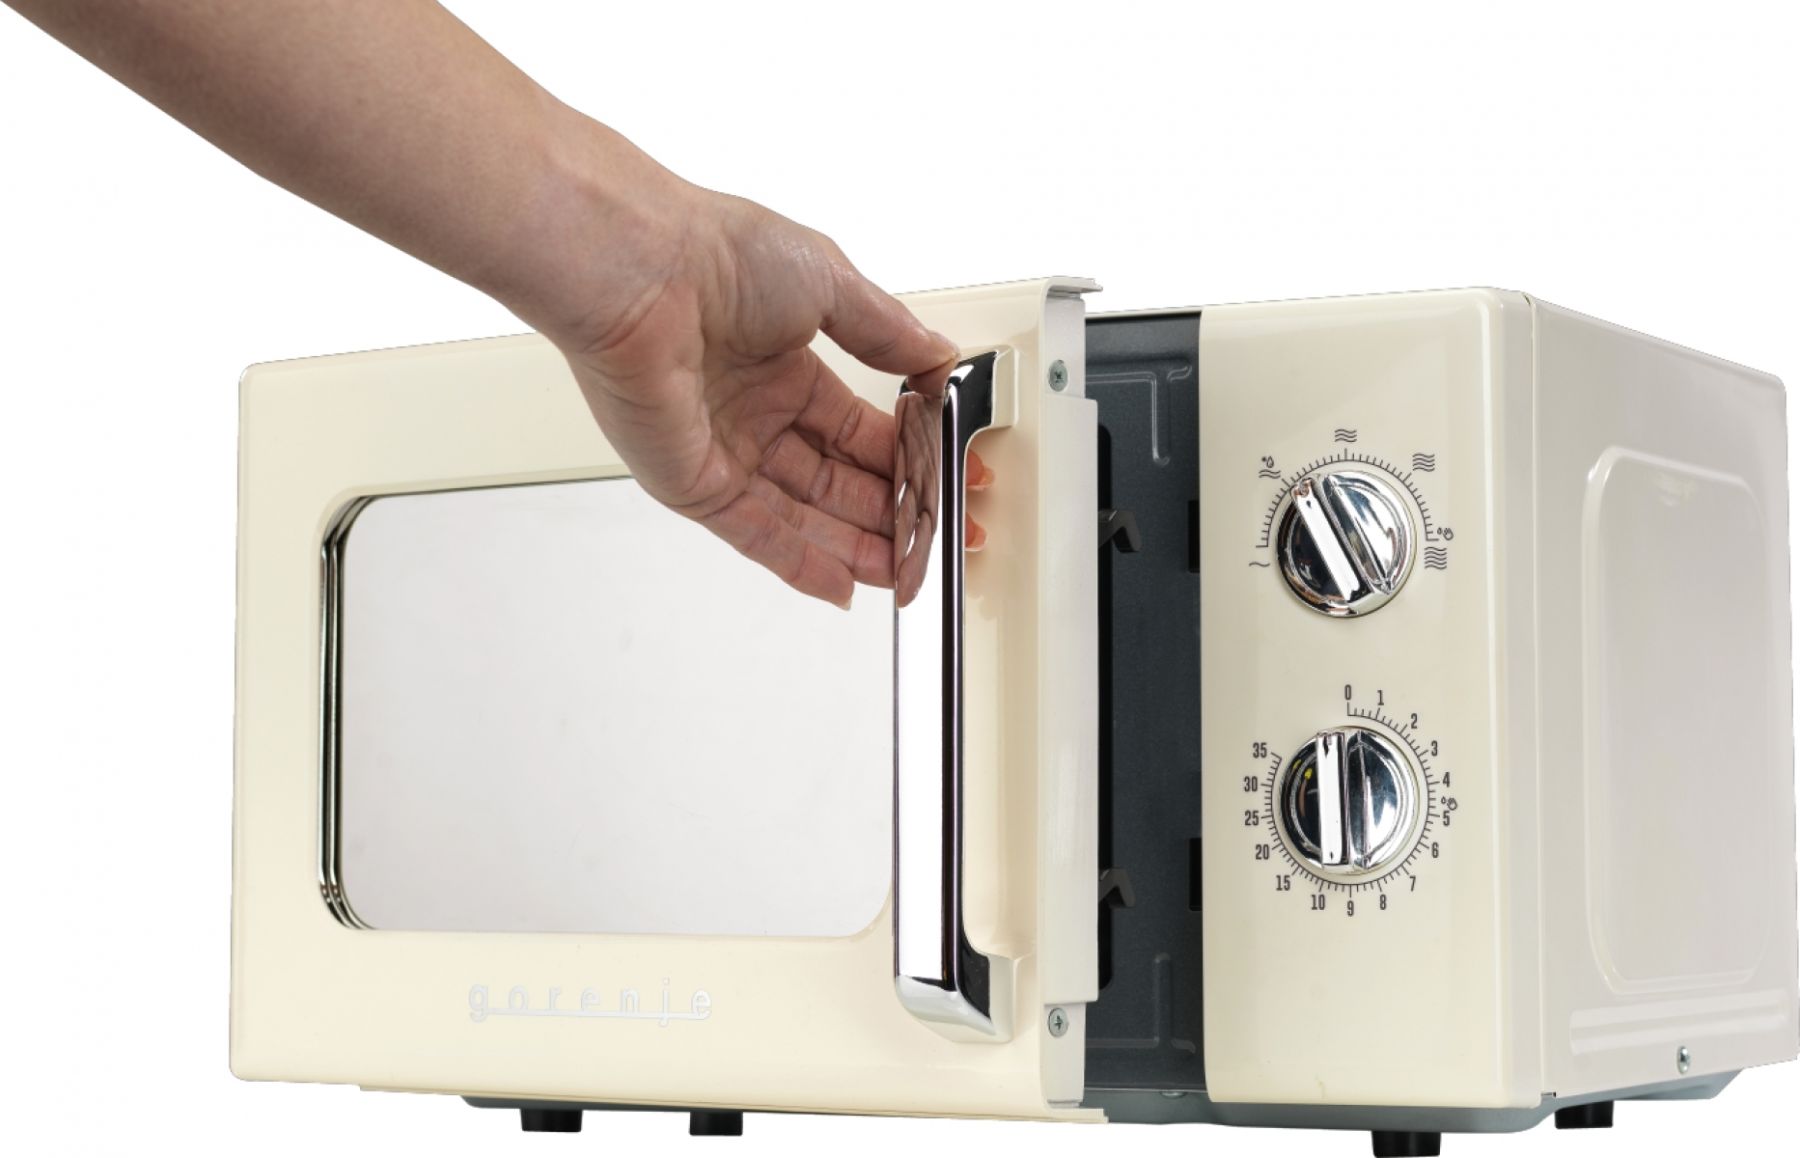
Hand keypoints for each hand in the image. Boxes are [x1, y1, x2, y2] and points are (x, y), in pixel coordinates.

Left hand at [548, 180, 986, 606]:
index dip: (905, 459)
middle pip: (836, 481)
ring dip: (857, 548)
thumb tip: (940, 357)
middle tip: (937, 539)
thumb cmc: (716, 254)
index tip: (947, 480)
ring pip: (803, 516)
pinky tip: (847, 584)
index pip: (857, 430)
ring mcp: (723, 451)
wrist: (639, 272)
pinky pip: (756, 534)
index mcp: (783, 364)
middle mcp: (752, 412)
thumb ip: (888, 332)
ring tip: (907, 573)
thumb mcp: (831, 283)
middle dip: (890, 514)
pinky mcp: (694, 484)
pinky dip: (802, 562)